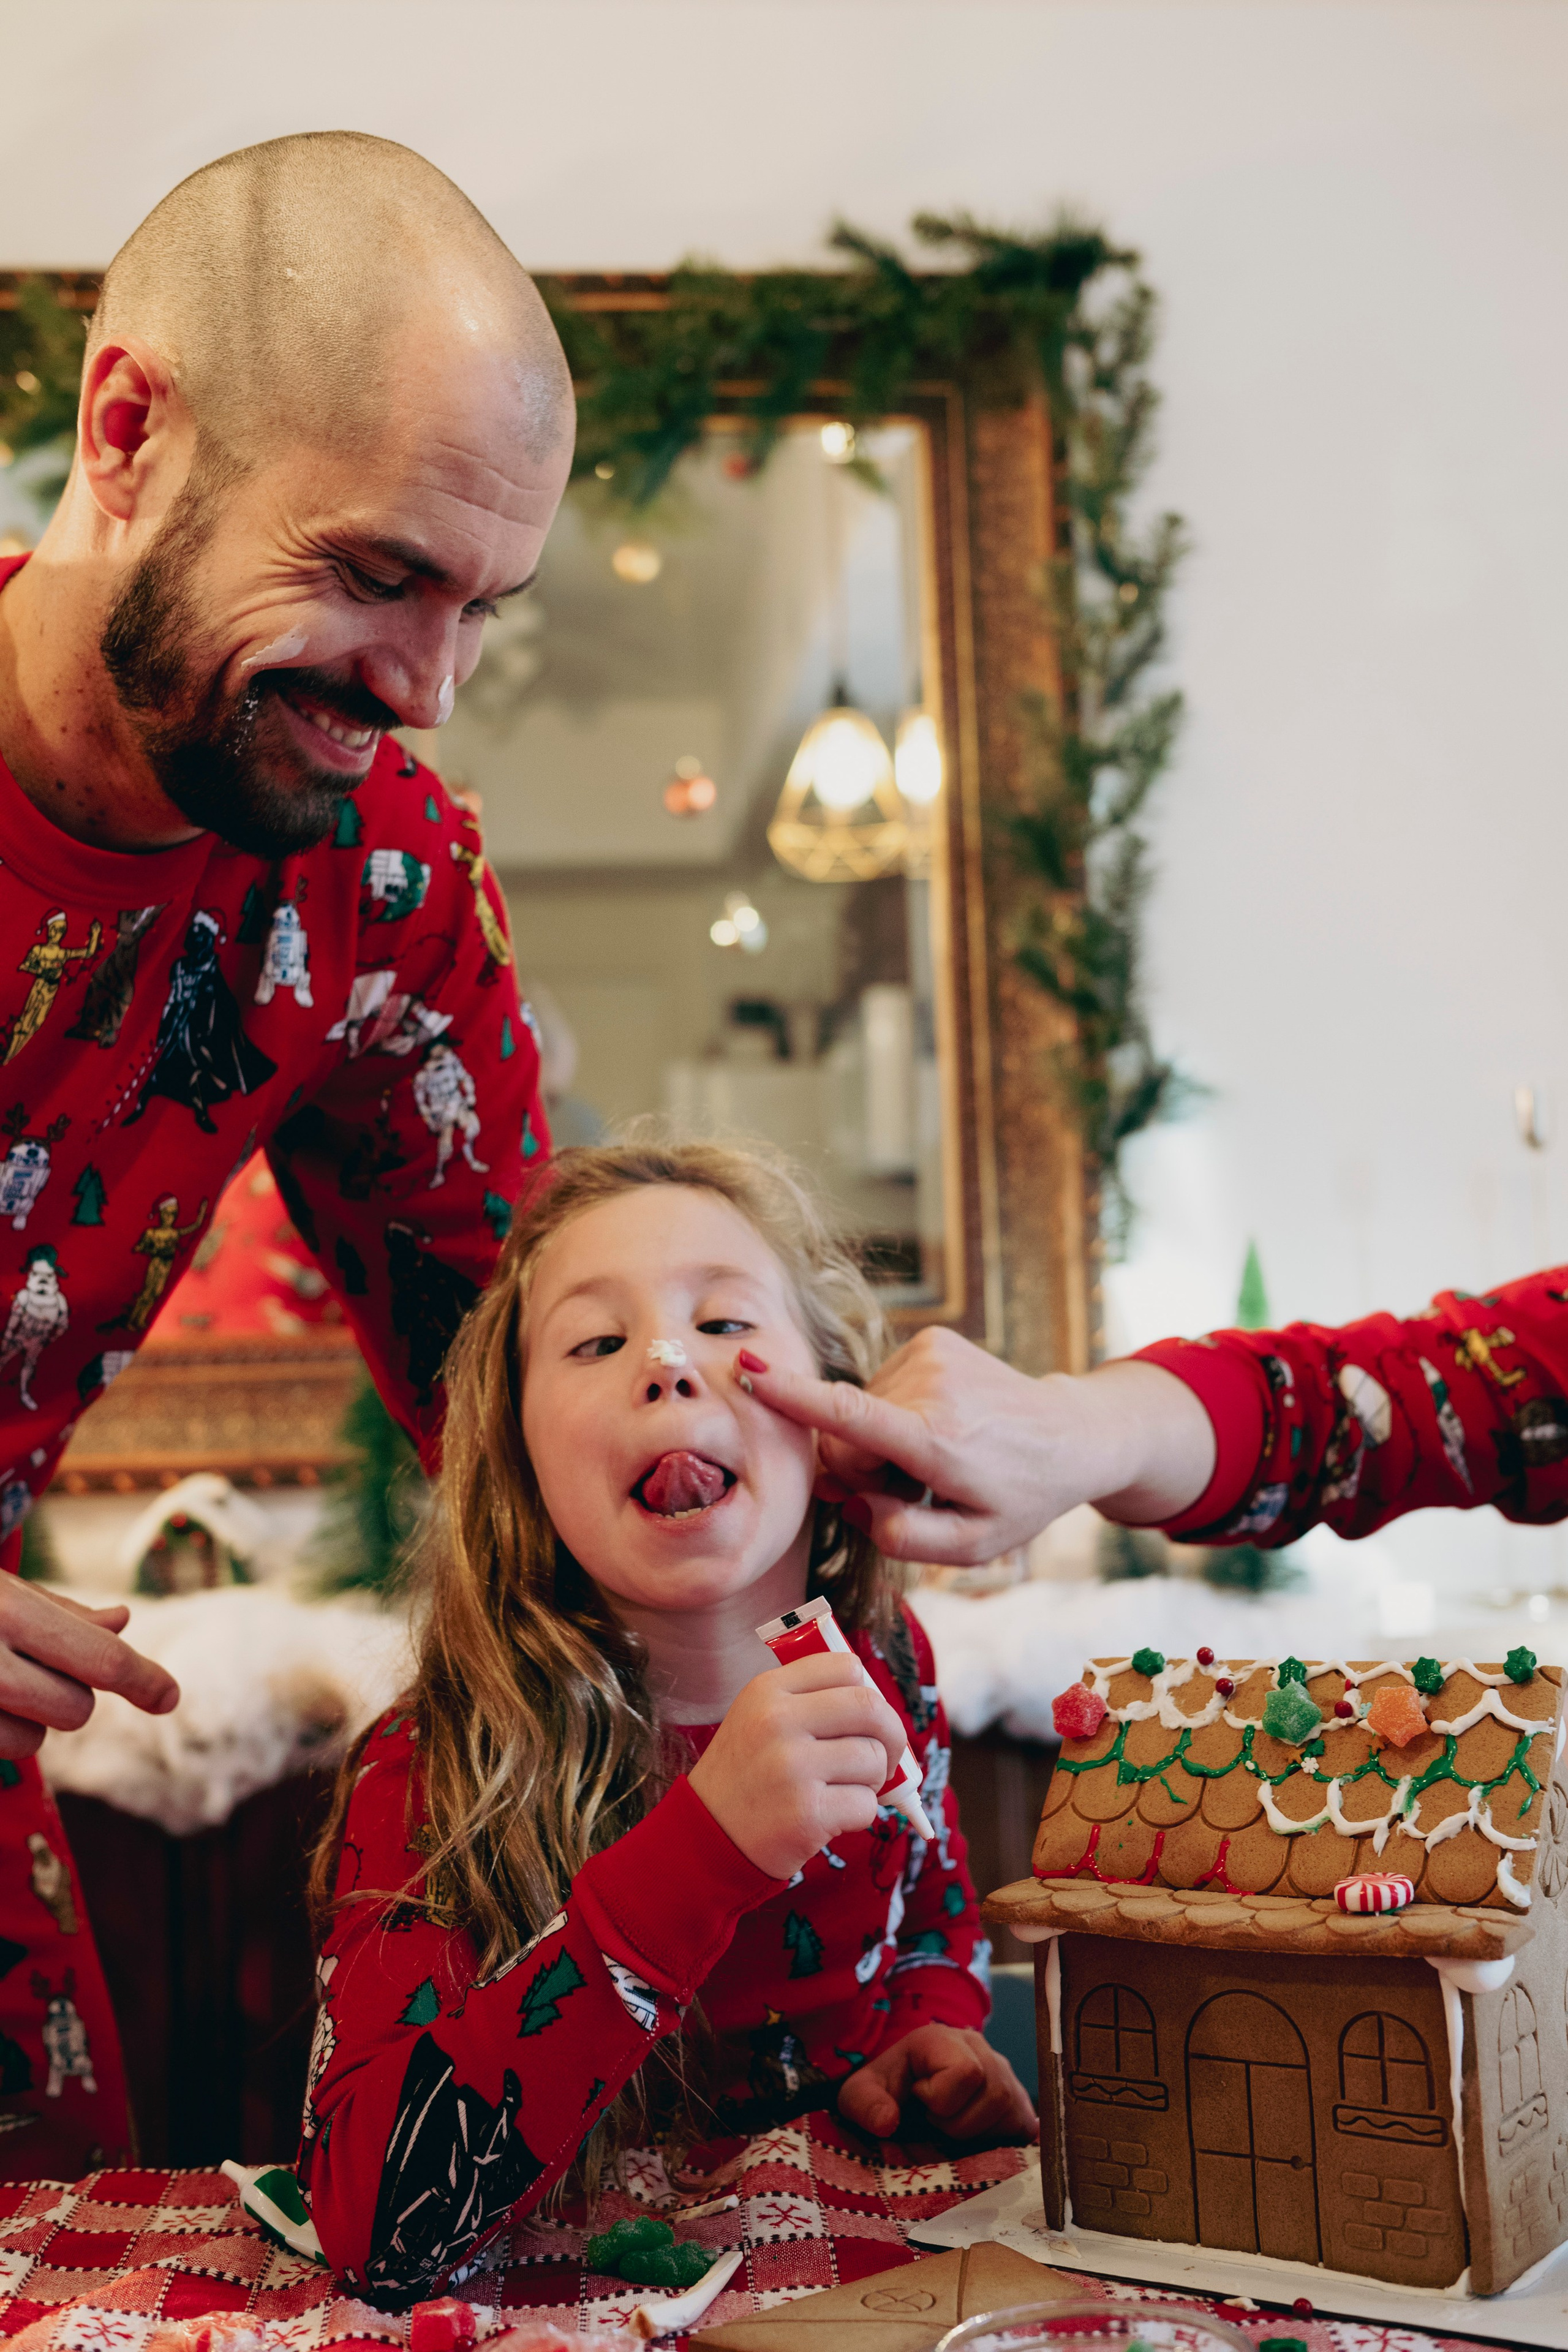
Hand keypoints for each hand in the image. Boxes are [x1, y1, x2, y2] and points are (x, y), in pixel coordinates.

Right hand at [0, 1582, 179, 1758]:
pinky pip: (5, 1752)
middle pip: (76, 1709)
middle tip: (27, 1664)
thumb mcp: (6, 1593)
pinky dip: (0, 1733)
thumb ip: (61, 1611)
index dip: (143, 1680)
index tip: (168, 1696)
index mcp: (11, 1609)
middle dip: (65, 1692)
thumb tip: (122, 1620)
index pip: (103, 1658)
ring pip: (34, 1740)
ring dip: (27, 1719)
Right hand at [687, 1653, 906, 1880]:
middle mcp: (777, 1721)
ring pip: (873, 1759)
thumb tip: (878, 1705)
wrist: (706, 1836)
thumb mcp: (757, 1718)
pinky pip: (866, 1805)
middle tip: (885, 1757)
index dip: (869, 1693)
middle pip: (870, 1709)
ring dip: (873, 1781)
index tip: (867, 1719)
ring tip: (842, 1790)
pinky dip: (860, 1815)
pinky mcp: (806, 1813)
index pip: (846, 1667)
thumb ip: (808, 1700)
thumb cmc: (746, 1775)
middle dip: (891, 1736)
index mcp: (767, 1690)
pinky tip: (832, 1817)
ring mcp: (792, 1768)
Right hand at [735, 1335, 1214, 1562]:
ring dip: (883, 1441)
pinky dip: (898, 1412)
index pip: (853, 1417)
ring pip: (860, 1409)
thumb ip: (902, 1538)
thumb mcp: (972, 1545)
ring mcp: (932, 1354)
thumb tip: (852, 1500)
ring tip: (937, 1456)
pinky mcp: (933, 1338)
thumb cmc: (1020, 1496)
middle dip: (863, 1469)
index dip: (795, 1399)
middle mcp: (932, 1388)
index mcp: (939, 1442)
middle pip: (845, 1436)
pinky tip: (940, 1427)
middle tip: (917, 1487)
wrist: (1073, 1434)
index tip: (751, 1375)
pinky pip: (881, 1385)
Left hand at [838, 2024, 1037, 2142]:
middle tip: (935, 2121)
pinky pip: (1026, 2127)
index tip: (919, 2100)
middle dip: (959, 2122)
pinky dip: (1000, 2141)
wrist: (905, 2090)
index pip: (965, 2072)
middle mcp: (981, 2048)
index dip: (939, 2099)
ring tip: (953, 2127)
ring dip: (978, 2133)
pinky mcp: (1020, 2102)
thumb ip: (865, 2104)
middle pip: (994, 2093)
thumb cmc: (886, 2091)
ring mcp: (1005, 2074)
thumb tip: (887, 2122)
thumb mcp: (861, 2093)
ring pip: (1011, 2110)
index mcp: (944, 2038)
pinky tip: (975, 2138)